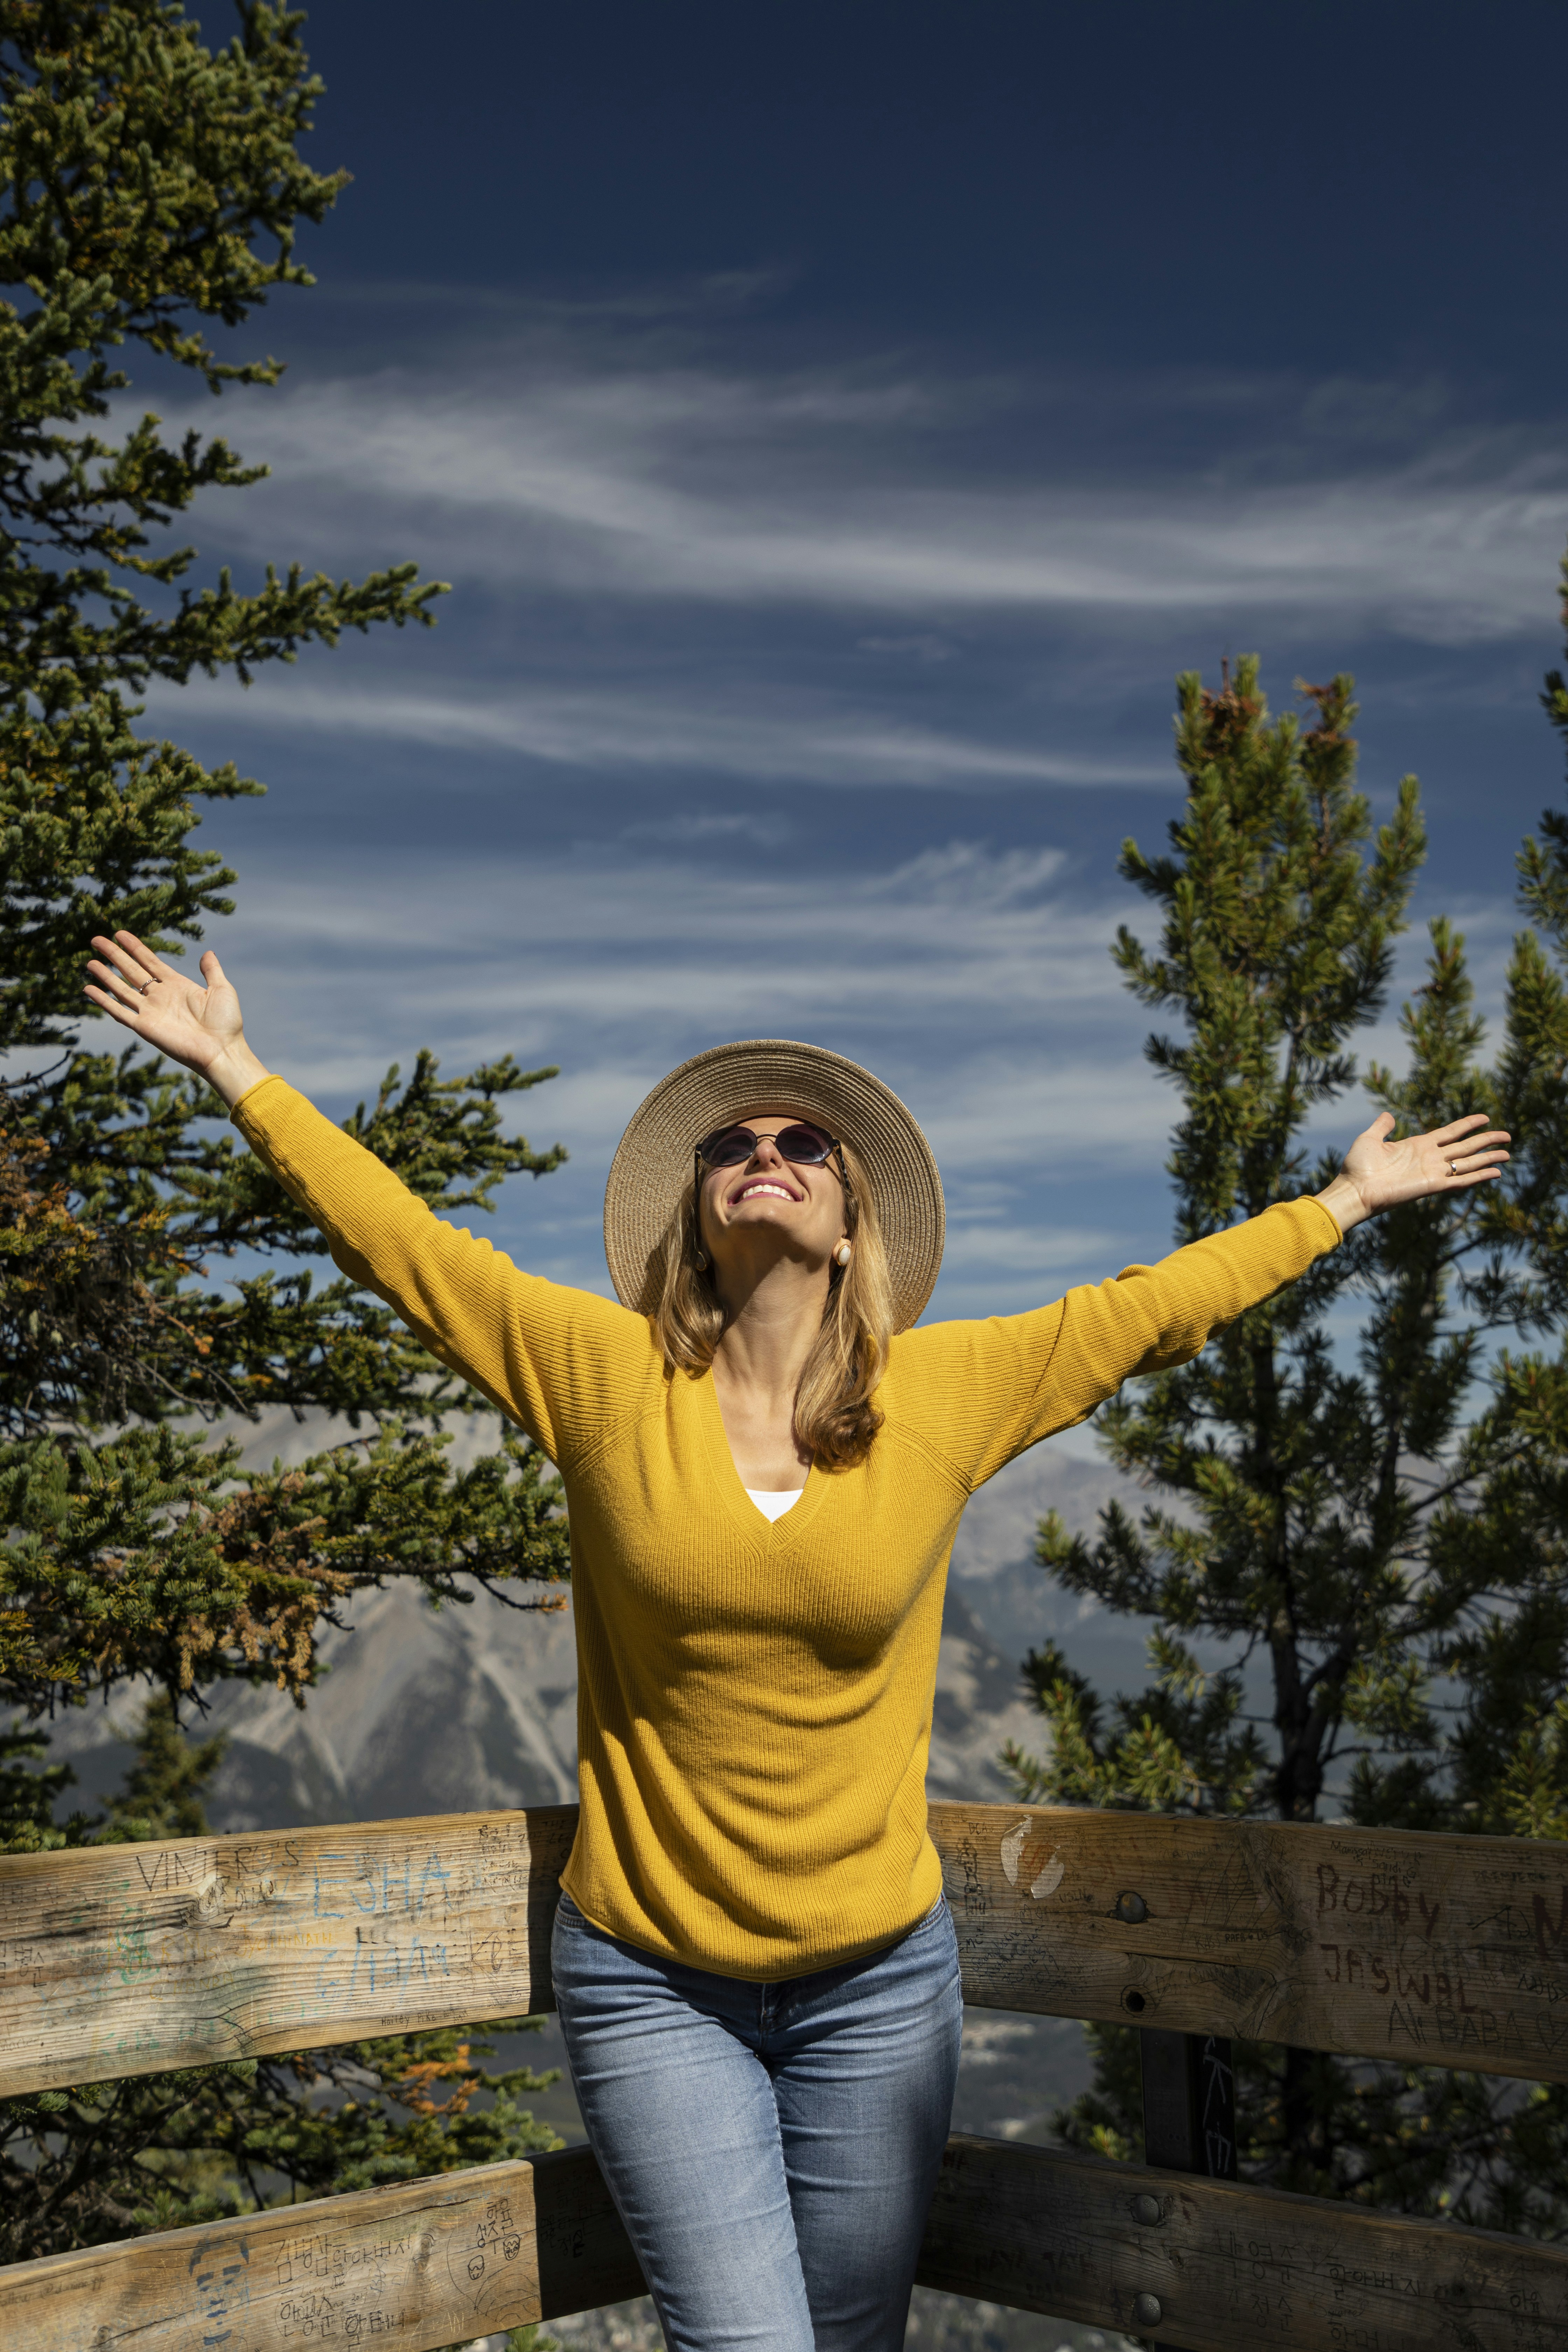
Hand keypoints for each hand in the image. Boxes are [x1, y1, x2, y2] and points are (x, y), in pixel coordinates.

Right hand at [83, 929, 270, 1107]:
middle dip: (114, 955)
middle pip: (131, 970)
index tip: (119, 933)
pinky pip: (119, 1012)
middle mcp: (160, 996)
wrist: (222, 1050)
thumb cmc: (226, 1023)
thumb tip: (207, 952)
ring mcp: (150, 1011)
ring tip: (89, 962)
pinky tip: (88, 989)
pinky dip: (103, 1001)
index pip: (149, 961)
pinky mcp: (144, 1027)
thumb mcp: (221, 989)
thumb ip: (211, 970)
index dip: (134, 947)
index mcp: (176, 985)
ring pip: (121, 989)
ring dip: (105, 975)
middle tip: (95, 939)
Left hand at [1317, 1110, 1510, 1232]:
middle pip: (1465, 1147)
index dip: (1468, 1125)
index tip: (1485, 1118)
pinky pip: (1461, 1180)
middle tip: (1507, 1136)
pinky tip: (1495, 1173)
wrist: (1354, 1189)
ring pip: (1468, 1163)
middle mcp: (1430, 1158)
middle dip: (1486, 1141)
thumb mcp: (1370, 1139)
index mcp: (1419, 1145)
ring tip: (1507, 1153)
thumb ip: (1383, 1126)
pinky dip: (1479, 1177)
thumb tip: (1389, 1114)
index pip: (1451, 1132)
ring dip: (1488, 1158)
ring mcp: (1433, 1172)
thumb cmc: (1358, 1166)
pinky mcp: (1433, 1186)